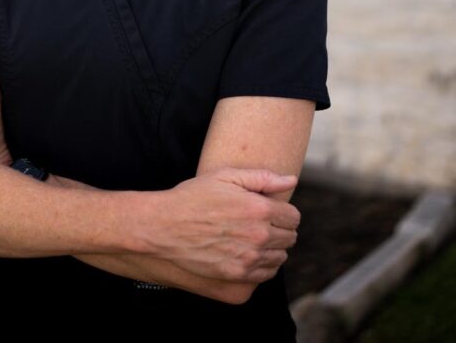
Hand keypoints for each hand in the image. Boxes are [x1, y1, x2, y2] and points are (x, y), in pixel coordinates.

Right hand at [148, 166, 300, 285]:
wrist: (163, 229)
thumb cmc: (192, 198)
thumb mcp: (224, 176)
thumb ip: (262, 177)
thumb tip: (291, 180)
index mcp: (259, 210)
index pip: (293, 217)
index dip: (282, 212)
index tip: (269, 210)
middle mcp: (258, 238)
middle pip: (290, 238)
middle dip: (278, 229)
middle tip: (257, 222)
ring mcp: (249, 262)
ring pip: (279, 258)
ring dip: (271, 248)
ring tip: (249, 237)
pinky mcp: (238, 280)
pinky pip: (265, 275)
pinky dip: (260, 266)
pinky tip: (244, 253)